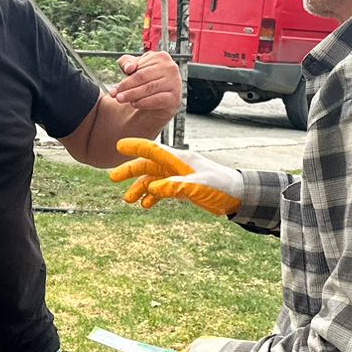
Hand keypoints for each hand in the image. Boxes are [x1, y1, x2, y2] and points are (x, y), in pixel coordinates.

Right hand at [108, 137, 244, 216]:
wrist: (238, 195)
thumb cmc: (221, 186)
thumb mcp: (197, 186)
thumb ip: (174, 187)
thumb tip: (152, 189)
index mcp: (179, 159)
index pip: (153, 149)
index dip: (135, 147)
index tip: (119, 146)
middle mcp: (176, 165)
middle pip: (148, 165)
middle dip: (130, 171)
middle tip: (113, 178)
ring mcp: (178, 176)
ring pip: (152, 179)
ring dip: (140, 188)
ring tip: (128, 200)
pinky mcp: (182, 188)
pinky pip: (161, 190)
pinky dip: (152, 196)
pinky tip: (146, 204)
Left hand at [109, 51, 179, 117]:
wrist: (159, 98)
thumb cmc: (147, 80)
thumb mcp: (135, 68)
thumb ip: (127, 62)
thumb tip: (130, 68)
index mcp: (161, 57)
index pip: (139, 70)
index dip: (124, 80)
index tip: (113, 89)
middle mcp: (170, 67)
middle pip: (143, 78)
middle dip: (126, 88)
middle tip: (115, 96)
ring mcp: (175, 82)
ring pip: (149, 89)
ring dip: (132, 96)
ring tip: (121, 99)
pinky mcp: (175, 97)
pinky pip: (157, 100)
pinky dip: (144, 103)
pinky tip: (134, 104)